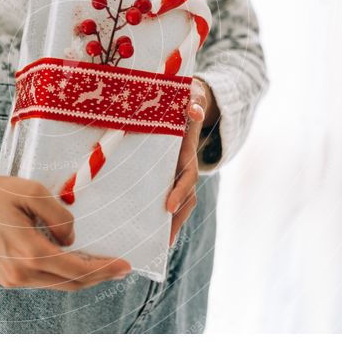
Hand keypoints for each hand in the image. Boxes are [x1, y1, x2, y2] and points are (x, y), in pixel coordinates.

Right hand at [0, 166, 131, 289]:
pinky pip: (40, 279)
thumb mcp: (32, 192)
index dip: (105, 269)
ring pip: (56, 283)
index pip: (78, 269)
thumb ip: (59, 216)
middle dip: (98, 275)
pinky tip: (68, 259)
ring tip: (98, 262)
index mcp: (29, 253)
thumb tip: (70, 239)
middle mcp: (20, 274)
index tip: (126, 266)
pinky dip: (59, 272)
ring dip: (79, 274)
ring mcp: (10, 279)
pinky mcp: (3, 277)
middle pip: (71, 282)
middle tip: (119, 267)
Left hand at [165, 77, 219, 245]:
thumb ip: (193, 101)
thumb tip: (194, 109)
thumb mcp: (191, 96)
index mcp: (186, 152)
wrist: (189, 100)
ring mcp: (177, 172)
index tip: (169, 206)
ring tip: (157, 245)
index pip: (187, 177)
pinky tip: (147, 230)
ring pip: (179, 202)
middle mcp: (184, 166)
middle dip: (176, 220)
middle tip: (164, 240)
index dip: (180, 192)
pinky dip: (161, 215)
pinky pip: (165, 196)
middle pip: (185, 199)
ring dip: (171, 224)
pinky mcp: (166, 175)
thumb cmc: (185, 98)